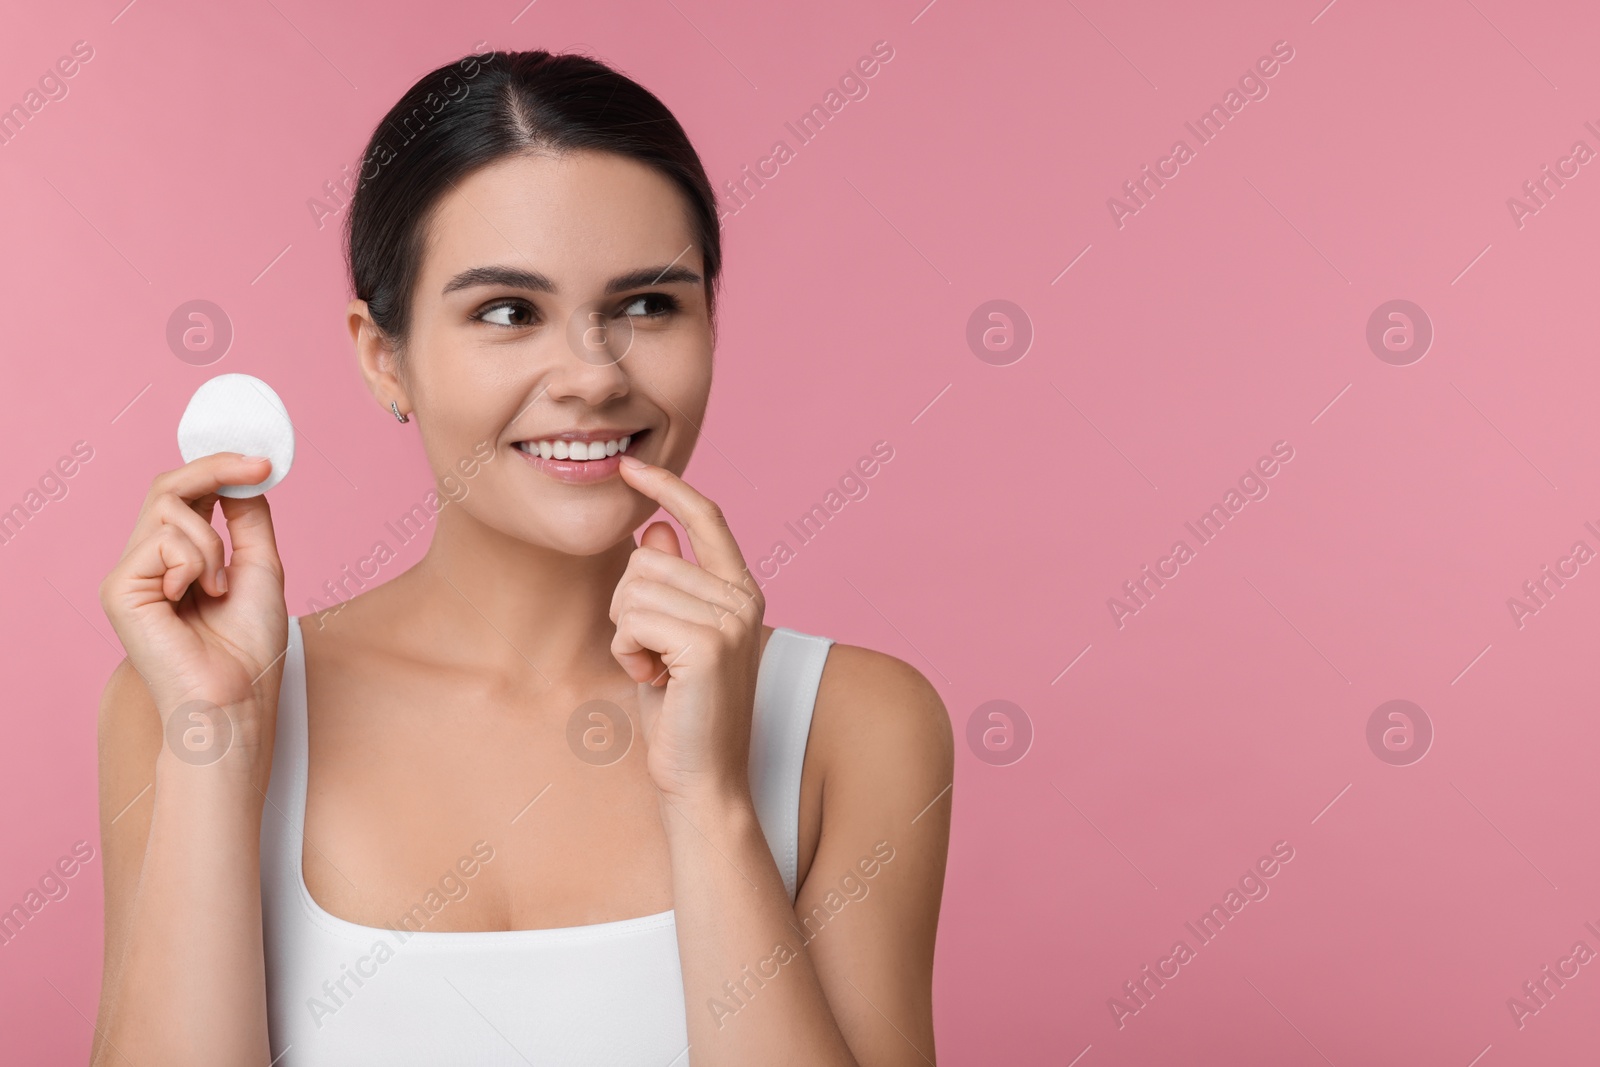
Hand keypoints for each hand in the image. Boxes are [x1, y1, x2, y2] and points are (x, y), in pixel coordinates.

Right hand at [99, 454, 288, 763]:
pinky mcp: (119, 588)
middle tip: (256, 468)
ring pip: (169, 509)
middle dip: (215, 469)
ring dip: (213, 543)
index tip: (263, 462)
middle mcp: (148, 562)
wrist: (236, 696)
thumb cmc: (249, 647)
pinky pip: (162, 540)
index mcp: (179, 559)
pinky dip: (196, 563)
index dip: (218, 468)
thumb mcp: (260, 568)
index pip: (186, 495)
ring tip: (220, 587)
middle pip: (168, 487)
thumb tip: (243, 478)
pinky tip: (196, 598)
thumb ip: (248, 522)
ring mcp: (129, 574)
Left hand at [609, 456, 765, 803]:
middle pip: (646, 559)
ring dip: (625, 633)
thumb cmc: (682, 714)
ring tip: (656, 670)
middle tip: (652, 657)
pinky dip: (627, 651)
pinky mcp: (709, 643)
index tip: (632, 466)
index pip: (706, 516)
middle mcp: (742, 597)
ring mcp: (730, 618)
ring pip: (634, 588)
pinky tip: (652, 680)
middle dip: (627, 609)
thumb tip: (658, 532)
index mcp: (740, 591)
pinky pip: (632, 618)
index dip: (668, 485)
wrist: (703, 779)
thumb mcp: (668, 639)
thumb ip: (670, 585)